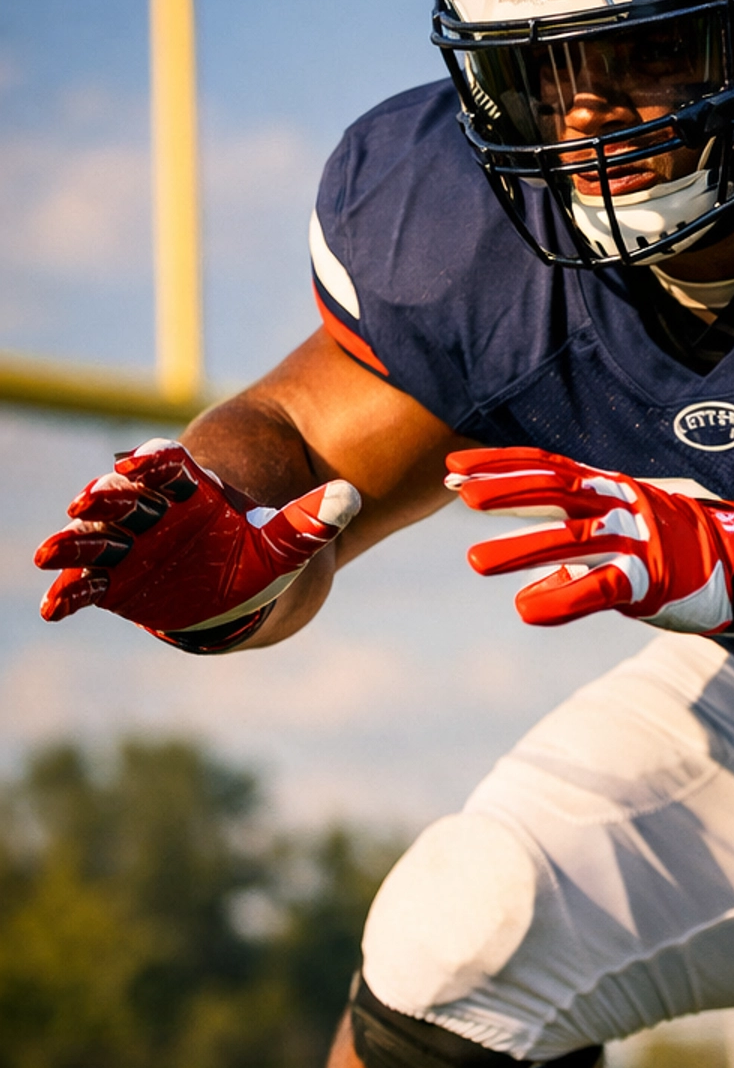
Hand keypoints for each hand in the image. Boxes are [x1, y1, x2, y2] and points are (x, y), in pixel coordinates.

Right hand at [35, 440, 359, 651]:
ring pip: (99, 541)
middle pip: (126, 501)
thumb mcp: (286, 543)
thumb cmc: (260, 555)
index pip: (171, 469)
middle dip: (107, 500)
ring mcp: (131, 547)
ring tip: (48, 553)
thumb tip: (351, 496)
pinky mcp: (117, 581)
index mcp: (191, 492)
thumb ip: (311, 520)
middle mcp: (153, 513)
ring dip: (74, 544)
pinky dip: (70, 594)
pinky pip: (90, 586)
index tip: (148, 459)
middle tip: (90, 500)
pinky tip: (52, 608)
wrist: (239, 584)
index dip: (157, 463)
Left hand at [446, 446, 733, 632]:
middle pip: (556, 490)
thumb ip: (580, 562)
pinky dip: (562, 599)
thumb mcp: (627, 544)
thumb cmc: (681, 556)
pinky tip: (526, 610)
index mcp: (613, 490)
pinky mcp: (651, 581)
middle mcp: (621, 507)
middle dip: (506, 490)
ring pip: (571, 540)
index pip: (549, 467)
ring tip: (474, 561)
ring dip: (521, 549)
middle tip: (459, 495)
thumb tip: (533, 591)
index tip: (456, 469)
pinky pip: (601, 589)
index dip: (501, 466)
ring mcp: (637, 541)